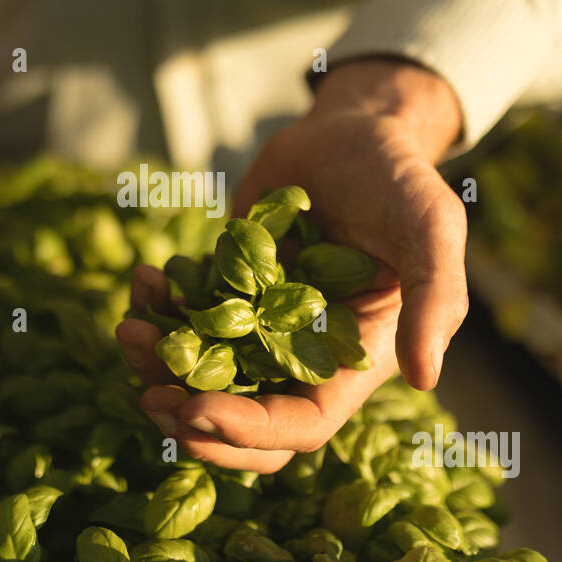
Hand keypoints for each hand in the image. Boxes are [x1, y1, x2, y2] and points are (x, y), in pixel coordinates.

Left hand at [116, 59, 468, 471]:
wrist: (353, 131)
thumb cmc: (402, 180)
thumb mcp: (432, 230)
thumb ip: (433, 300)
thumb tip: (425, 377)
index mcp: (350, 363)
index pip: (299, 426)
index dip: (246, 430)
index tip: (190, 411)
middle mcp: (301, 356)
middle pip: (241, 420)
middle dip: (188, 418)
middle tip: (146, 394)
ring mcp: (258, 325)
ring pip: (201, 373)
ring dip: (159, 364)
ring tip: (128, 328)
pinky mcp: (226, 288)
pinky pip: (183, 316)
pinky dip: (158, 308)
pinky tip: (144, 280)